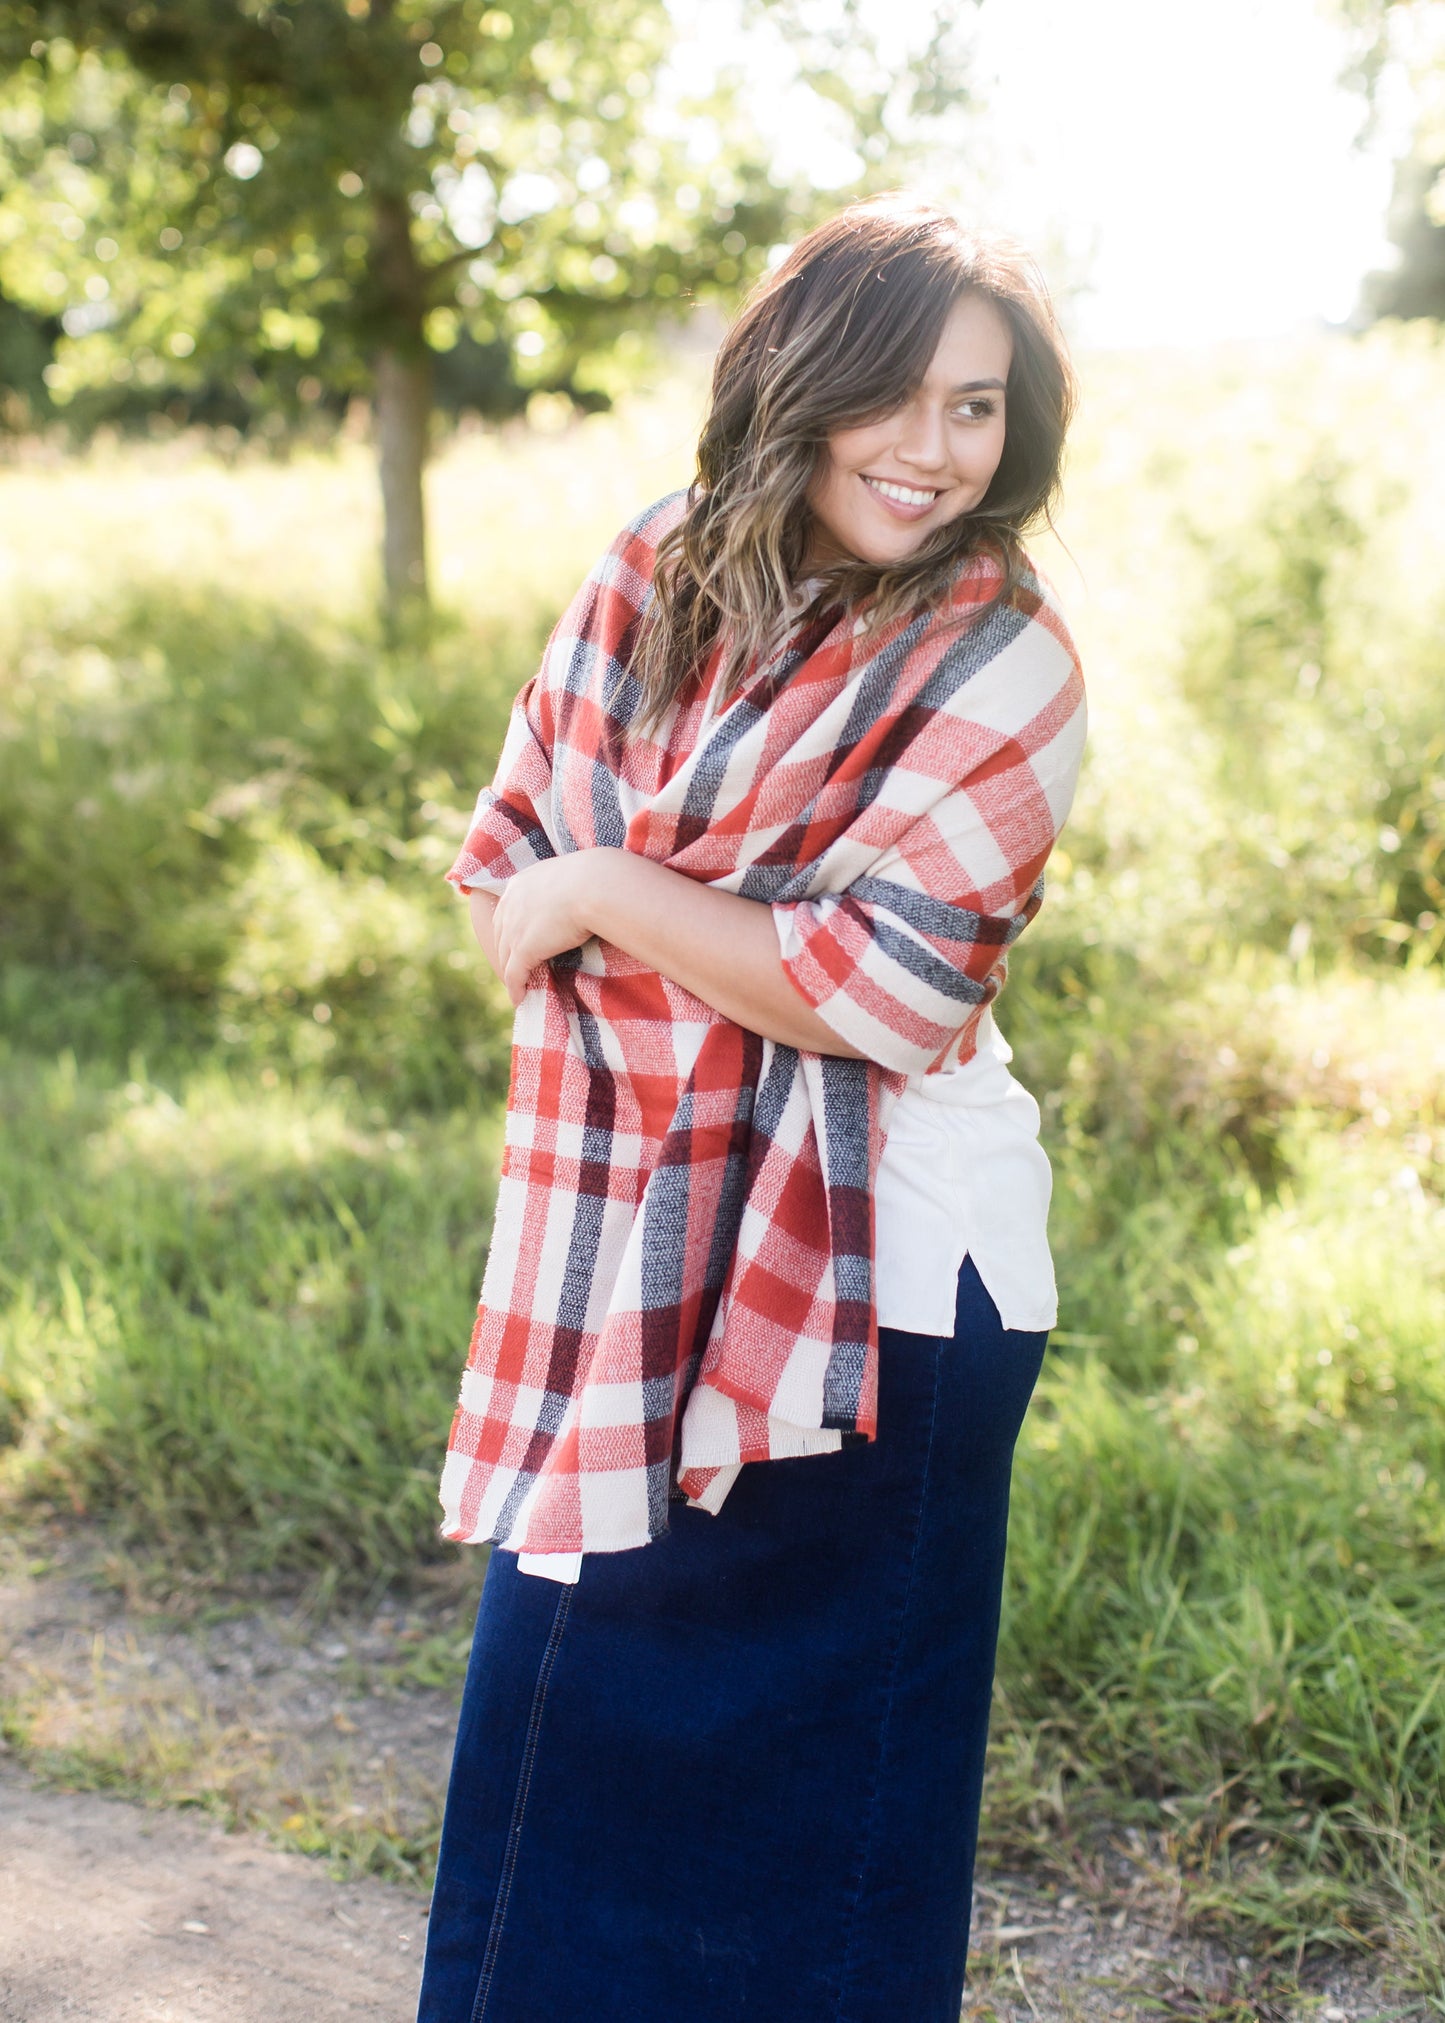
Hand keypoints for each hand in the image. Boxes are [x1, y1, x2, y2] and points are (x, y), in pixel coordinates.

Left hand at [491, 852, 604, 1004]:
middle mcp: (510, 904)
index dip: (511, 931)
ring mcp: (514, 927)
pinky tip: (519, 999)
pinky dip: (515, 989)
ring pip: (505, 958)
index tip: (518, 943)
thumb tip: (576, 893)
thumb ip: (561, 887)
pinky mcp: (523, 948)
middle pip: (501, 936)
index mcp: (519, 884)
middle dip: (506, 954)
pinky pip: (514, 975)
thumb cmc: (593, 879)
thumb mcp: (569, 877)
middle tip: (516, 968)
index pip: (506, 913)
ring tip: (518, 987)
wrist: (594, 886)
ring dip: (511, 974)